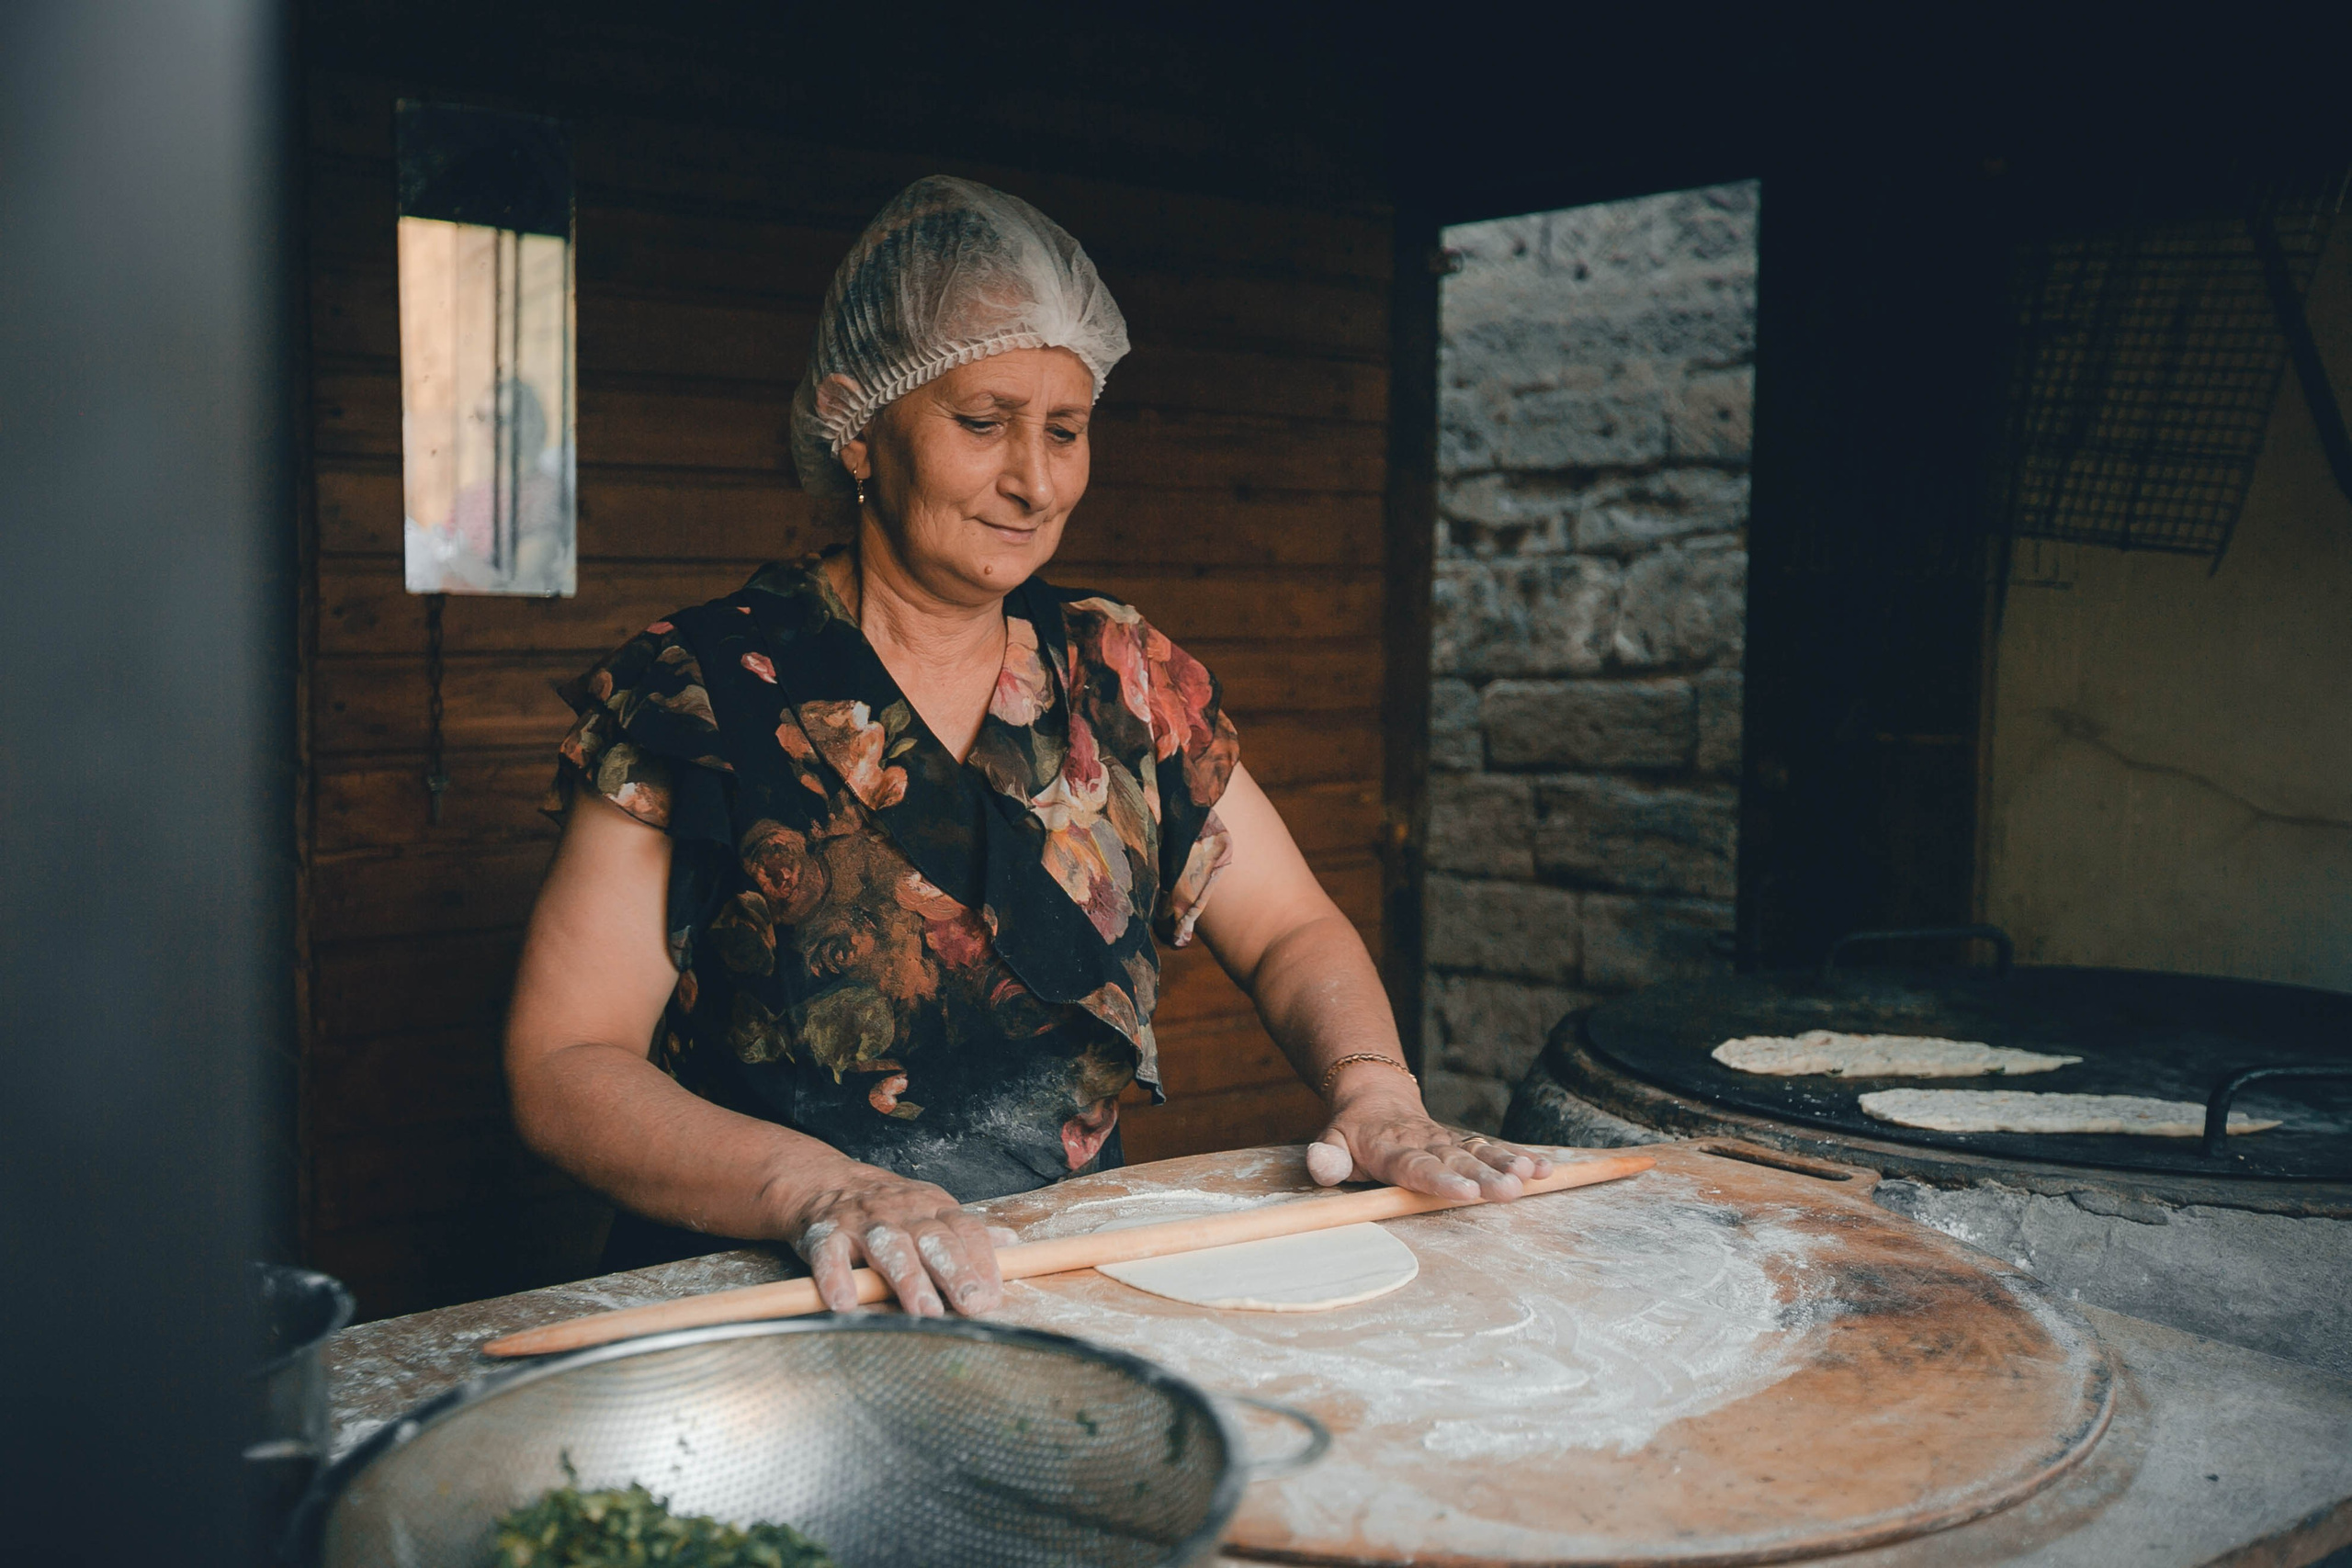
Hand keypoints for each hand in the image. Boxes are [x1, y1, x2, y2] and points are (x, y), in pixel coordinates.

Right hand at [780, 1164, 1013, 1316]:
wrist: (824, 1182)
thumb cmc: (888, 1208)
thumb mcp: (931, 1211)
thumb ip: (967, 1234)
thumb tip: (1013, 1245)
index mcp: (934, 1209)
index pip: (966, 1232)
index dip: (982, 1262)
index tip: (993, 1295)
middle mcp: (903, 1213)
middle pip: (934, 1240)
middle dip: (956, 1271)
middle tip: (972, 1304)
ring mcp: (864, 1223)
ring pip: (890, 1246)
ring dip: (908, 1278)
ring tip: (923, 1311)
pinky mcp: (826, 1234)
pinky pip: (831, 1254)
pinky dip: (836, 1278)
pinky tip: (845, 1303)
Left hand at [1306, 1077, 1552, 1200]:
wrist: (1377, 1097)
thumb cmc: (1353, 1133)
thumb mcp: (1330, 1141)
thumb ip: (1327, 1157)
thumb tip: (1321, 1167)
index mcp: (1390, 1149)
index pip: (1415, 1167)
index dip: (1440, 1180)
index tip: (1465, 1192)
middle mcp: (1425, 1143)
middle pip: (1457, 1161)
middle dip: (1486, 1176)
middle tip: (1510, 1191)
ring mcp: (1448, 1142)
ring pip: (1481, 1153)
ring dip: (1507, 1166)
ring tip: (1534, 1176)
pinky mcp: (1464, 1143)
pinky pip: (1493, 1149)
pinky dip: (1519, 1158)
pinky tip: (1545, 1171)